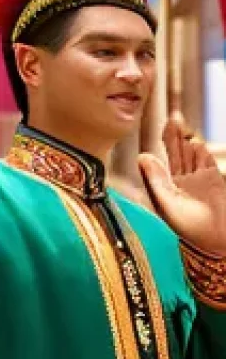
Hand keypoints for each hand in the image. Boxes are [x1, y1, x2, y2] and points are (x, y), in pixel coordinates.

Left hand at [138, 116, 225, 254]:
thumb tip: (142, 155)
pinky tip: (194, 142)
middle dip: (175, 135)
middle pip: (179, 151)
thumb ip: (154, 179)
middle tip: (172, 117)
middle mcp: (185, 179)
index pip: (165, 157)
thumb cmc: (188, 227)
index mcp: (169, 184)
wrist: (216, 241)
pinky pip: (206, 162)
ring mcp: (201, 179)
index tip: (162, 126)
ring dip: (186, 139)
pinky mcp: (215, 181)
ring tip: (179, 122)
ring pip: (192, 154)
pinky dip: (201, 152)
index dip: (165, 142)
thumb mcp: (165, 203)